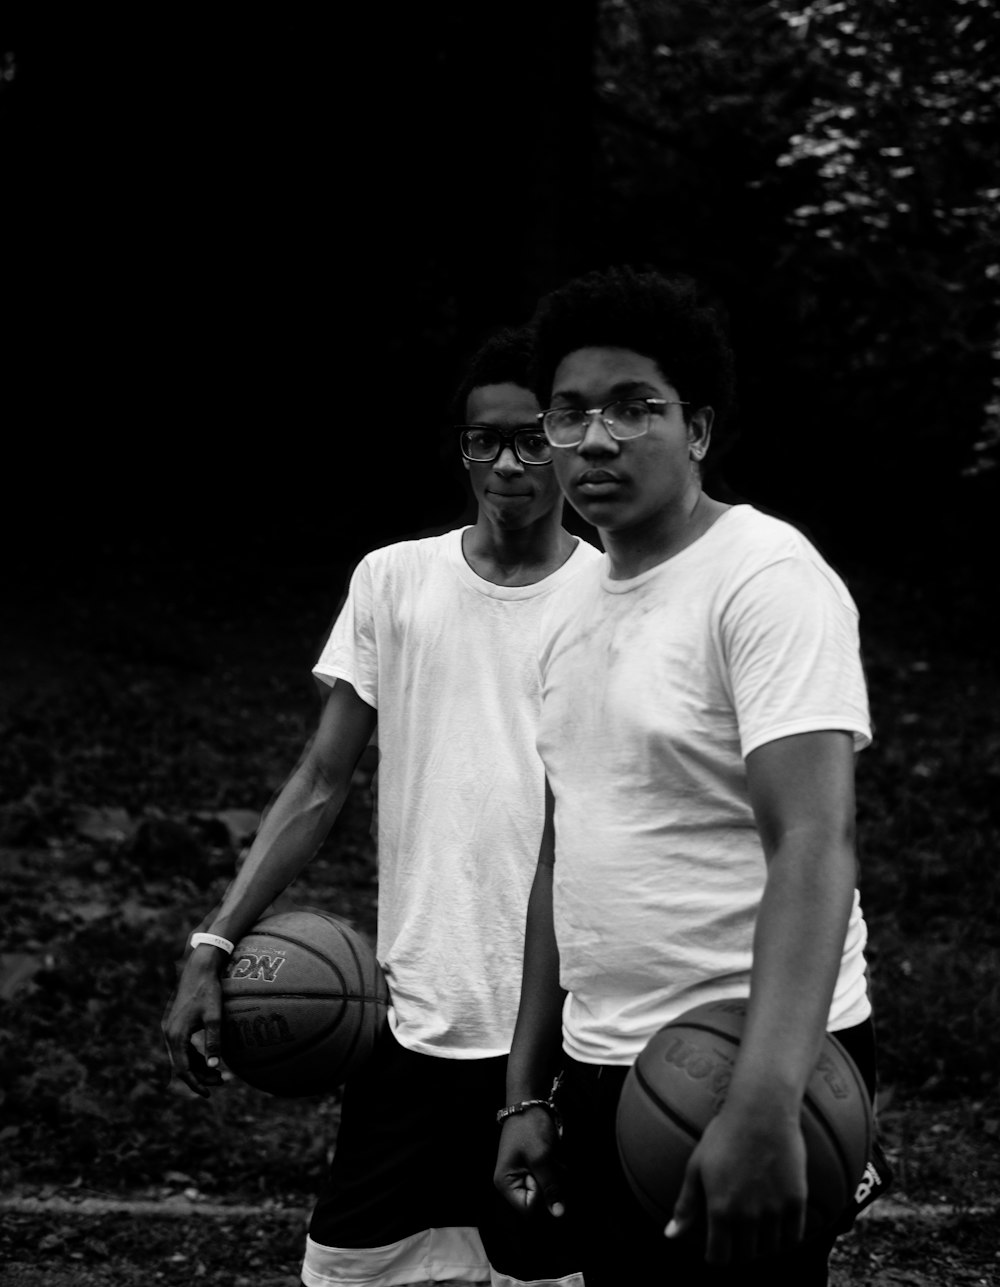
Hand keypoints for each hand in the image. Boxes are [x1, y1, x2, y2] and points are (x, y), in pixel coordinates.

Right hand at [162, 951, 226, 1096]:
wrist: (198, 969)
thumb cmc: (208, 991)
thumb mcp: (214, 1016)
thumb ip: (213, 1041)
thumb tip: (215, 1065)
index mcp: (176, 1035)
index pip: (183, 1069)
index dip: (195, 1083)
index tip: (208, 1094)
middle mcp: (169, 1035)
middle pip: (181, 1065)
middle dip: (199, 1077)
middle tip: (221, 1082)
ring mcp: (171, 1030)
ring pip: (181, 1057)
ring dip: (197, 1067)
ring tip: (218, 1074)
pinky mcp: (175, 1025)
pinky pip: (182, 1048)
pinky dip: (194, 1056)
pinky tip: (209, 1059)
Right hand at [494, 1106, 565, 1217]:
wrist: (529, 1102)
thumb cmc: (530, 1128)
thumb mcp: (541, 1158)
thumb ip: (550, 1186)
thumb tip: (559, 1214)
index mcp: (505, 1183)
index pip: (528, 1209)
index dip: (541, 1194)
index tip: (541, 1172)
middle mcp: (511, 1183)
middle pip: (537, 1200)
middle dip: (549, 1183)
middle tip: (549, 1162)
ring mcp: (521, 1175)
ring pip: (545, 1190)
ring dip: (554, 1176)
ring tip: (551, 1157)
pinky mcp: (531, 1167)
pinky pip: (547, 1179)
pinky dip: (554, 1170)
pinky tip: (553, 1157)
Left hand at [666, 1099, 807, 1264]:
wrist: (762, 1110)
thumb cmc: (724, 1134)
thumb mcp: (696, 1166)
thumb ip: (686, 1205)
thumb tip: (670, 1236)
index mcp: (720, 1210)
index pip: (720, 1258)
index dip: (717, 1256)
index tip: (718, 1247)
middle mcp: (748, 1217)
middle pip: (746, 1257)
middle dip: (739, 1250)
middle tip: (738, 1234)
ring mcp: (775, 1211)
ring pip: (770, 1250)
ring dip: (762, 1244)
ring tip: (757, 1226)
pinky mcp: (797, 1203)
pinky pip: (793, 1238)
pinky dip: (785, 1237)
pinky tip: (777, 1223)